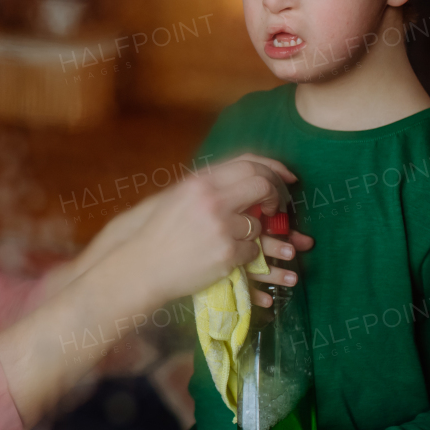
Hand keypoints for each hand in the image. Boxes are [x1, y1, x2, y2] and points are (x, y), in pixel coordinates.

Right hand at [122, 153, 298, 304]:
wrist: (143, 265)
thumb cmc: (159, 232)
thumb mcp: (180, 197)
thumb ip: (211, 185)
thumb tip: (247, 175)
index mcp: (200, 182)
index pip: (247, 163)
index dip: (272, 169)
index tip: (285, 178)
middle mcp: (212, 200)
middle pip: (260, 186)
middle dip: (275, 195)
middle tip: (276, 207)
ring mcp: (221, 227)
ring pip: (258, 223)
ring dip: (254, 231)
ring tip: (240, 237)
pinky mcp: (226, 253)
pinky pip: (252, 250)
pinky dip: (246, 254)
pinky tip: (230, 256)